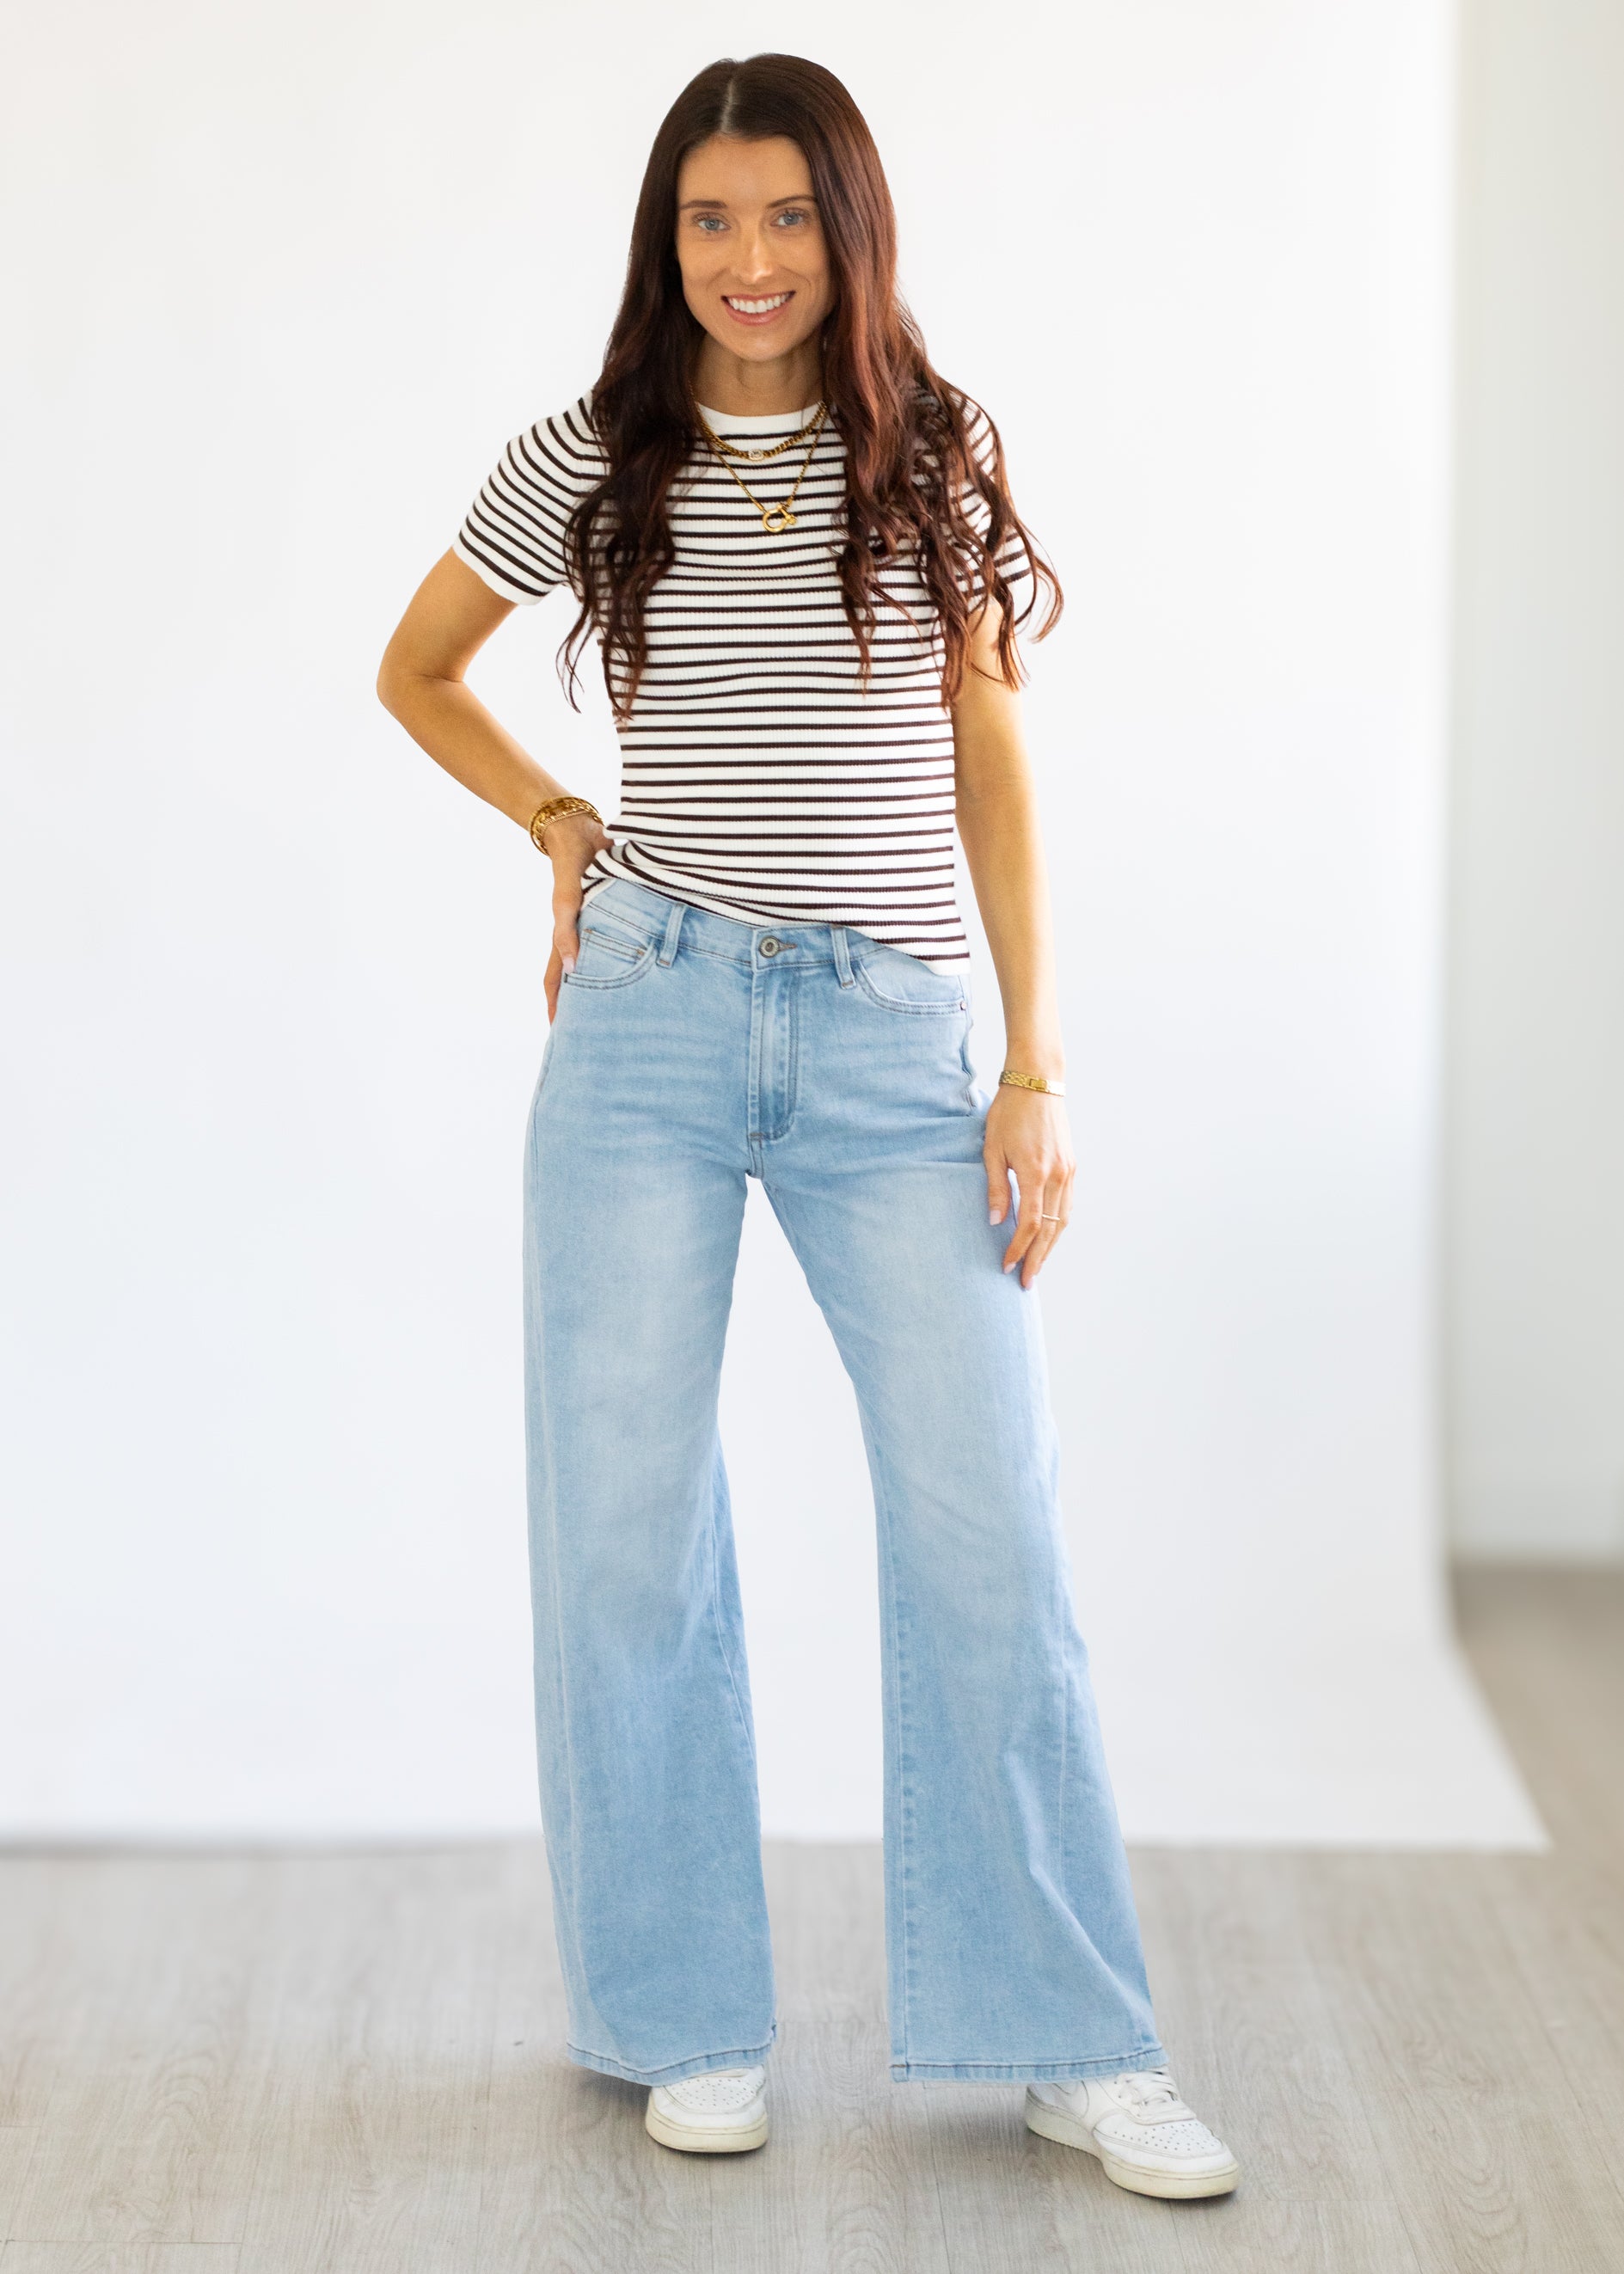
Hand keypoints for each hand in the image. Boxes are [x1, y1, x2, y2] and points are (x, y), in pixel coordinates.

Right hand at [543, 813, 616, 1019]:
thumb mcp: (567, 898)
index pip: (557, 979)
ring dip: (606, 984)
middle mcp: (580, 935)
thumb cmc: (571, 863)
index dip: (557, 1006)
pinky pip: (618, 942)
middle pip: (579, 977)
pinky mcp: (614, 912)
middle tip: (596, 1031)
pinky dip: (626, 958)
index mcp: (565, 937)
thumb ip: (566, 930)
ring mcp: (596, 924)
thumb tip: (570, 967)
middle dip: (584, 1003)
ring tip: (621, 1008)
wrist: (580, 830)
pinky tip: (644, 968)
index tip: (560, 1033)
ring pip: (600, 962)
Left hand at [985, 1083, 1074, 1287]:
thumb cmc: (1009, 1112)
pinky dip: (1058, 1225)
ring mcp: (1068, 1171)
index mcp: (1036, 1172)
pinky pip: (1067, 1204)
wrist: (1037, 1082)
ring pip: (1062, 1220)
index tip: (1006, 1266)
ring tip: (1037, 1265)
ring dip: (1050, 1246)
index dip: (1018, 1249)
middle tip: (1026, 1283)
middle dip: (1037, 1258)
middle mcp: (1058, 1175)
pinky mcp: (1071, 1165)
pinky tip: (1048, 1236)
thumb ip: (995, 1187)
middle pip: (1050, 1229)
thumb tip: (994, 1221)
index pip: (1028, 1224)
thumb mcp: (992, 1149)